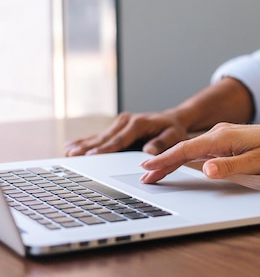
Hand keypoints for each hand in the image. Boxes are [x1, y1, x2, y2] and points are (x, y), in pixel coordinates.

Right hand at [65, 112, 188, 155]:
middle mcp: (126, 121)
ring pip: (99, 136)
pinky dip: (86, 141)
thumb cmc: (173, 130)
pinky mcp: (116, 126)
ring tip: (67, 152)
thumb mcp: (174, 137)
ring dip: (83, 144)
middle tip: (73, 156)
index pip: (119, 140)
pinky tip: (71, 146)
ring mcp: (119, 123)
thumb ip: (162, 144)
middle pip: (104, 138)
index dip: (105, 149)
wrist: (171, 120)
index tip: (92, 156)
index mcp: (138, 124)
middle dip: (88, 148)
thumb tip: (148, 151)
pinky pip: (99, 136)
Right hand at [140, 122, 259, 183]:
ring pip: (191, 149)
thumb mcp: (257, 163)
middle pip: (184, 149)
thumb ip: (230, 167)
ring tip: (156, 172)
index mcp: (222, 137)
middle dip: (163, 162)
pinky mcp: (227, 140)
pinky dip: (186, 157)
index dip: (165, 159)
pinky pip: (201, 149)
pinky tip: (181, 163)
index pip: (186, 150)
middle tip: (144, 176)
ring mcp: (222, 135)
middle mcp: (218, 132)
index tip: (147, 167)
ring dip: (173, 160)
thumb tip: (206, 170)